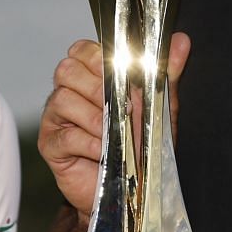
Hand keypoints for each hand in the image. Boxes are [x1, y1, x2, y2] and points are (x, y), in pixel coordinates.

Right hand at [37, 34, 190, 218]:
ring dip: (95, 118)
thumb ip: (167, 73)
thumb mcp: (159, 107)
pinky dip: (89, 143)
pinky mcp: (50, 144)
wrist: (129, 190)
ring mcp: (55, 117)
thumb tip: (180, 40)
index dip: (99, 58)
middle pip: (67, 70)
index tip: (122, 75)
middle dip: (98, 88)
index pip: (82, 50)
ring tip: (114, 135)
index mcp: (90, 76)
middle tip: (122, 109)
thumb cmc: (139, 144)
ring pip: (63, 100)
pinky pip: (65, 135)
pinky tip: (104, 152)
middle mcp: (68, 91)